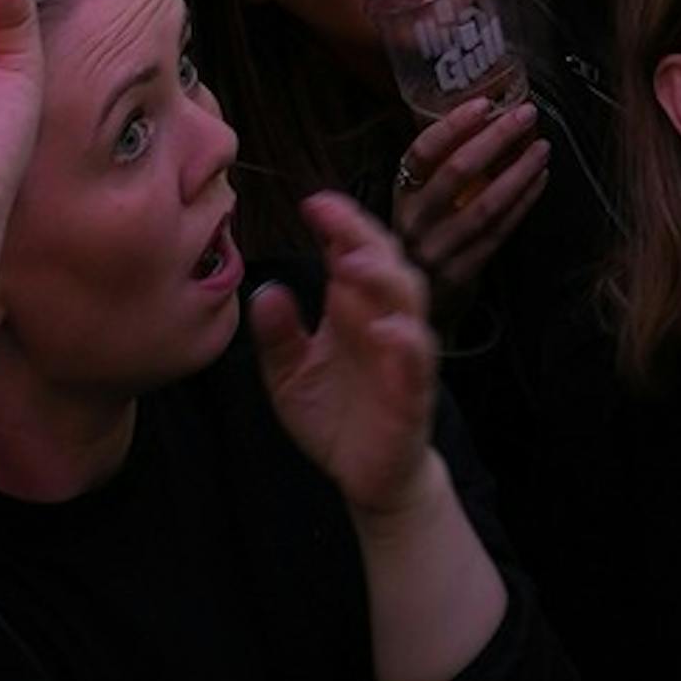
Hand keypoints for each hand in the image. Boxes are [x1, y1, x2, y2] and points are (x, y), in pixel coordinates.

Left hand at [252, 193, 446, 519]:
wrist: (369, 475)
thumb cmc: (334, 414)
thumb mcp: (290, 376)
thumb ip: (278, 336)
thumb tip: (264, 291)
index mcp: (353, 308)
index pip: (353, 250)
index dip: (338, 223)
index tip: (310, 204)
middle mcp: (382, 319)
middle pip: (384, 260)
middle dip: (361, 234)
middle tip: (330, 218)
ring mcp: (402, 353)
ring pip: (408, 298)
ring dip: (382, 277)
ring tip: (350, 262)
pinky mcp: (412, 392)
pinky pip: (417, 360)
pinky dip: (406, 341)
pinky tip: (385, 330)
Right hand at [389, 93, 548, 308]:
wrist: (415, 305)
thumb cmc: (425, 238)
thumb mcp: (419, 203)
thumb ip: (440, 168)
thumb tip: (486, 116)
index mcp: (402, 195)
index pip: (422, 152)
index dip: (453, 125)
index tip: (483, 103)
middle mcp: (415, 221)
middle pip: (458, 171)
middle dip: (497, 138)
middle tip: (526, 115)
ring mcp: (438, 250)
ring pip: (485, 204)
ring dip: (519, 171)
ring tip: (542, 148)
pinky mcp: (462, 272)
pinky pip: (499, 231)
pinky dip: (523, 203)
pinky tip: (539, 181)